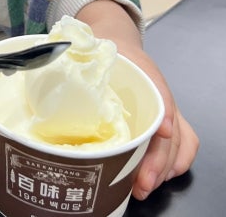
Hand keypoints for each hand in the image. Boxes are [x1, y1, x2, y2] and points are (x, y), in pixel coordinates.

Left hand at [76, 0, 198, 199]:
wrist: (114, 38)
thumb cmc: (101, 49)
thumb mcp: (88, 46)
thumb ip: (69, 53)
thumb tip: (44, 59)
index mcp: (142, 73)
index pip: (161, 96)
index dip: (164, 116)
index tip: (162, 134)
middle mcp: (159, 94)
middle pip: (171, 131)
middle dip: (159, 161)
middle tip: (140, 183)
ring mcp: (165, 110)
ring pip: (181, 143)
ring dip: (165, 168)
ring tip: (142, 187)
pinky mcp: (162, 123)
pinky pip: (181, 147)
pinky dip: (171, 166)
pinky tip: (151, 179)